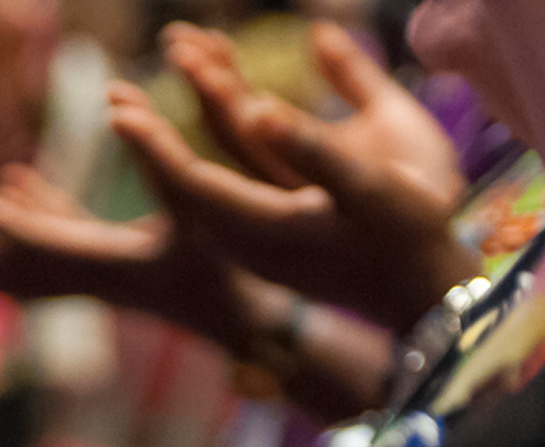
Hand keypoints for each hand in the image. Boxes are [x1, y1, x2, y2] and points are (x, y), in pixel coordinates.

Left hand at [0, 165, 303, 361]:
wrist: (247, 325)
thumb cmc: (233, 269)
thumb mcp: (201, 204)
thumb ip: (159, 153)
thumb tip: (117, 102)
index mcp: (102, 264)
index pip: (33, 243)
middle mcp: (83, 274)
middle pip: (1, 257)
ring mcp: (90, 273)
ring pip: (15, 254)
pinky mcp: (106, 264)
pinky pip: (55, 238)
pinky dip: (28, 211)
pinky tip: (10, 179)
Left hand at [110, 21, 479, 330]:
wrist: (429, 287)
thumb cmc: (409, 236)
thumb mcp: (370, 189)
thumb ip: (315, 150)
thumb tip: (257, 109)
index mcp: (265, 229)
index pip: (191, 182)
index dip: (152, 145)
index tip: (117, 110)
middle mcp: (249, 236)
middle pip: (190, 170)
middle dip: (155, 127)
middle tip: (115, 89)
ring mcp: (258, 233)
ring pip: (214, 164)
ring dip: (197, 111)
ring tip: (178, 60)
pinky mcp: (273, 223)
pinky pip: (237, 167)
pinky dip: (229, 121)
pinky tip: (228, 84)